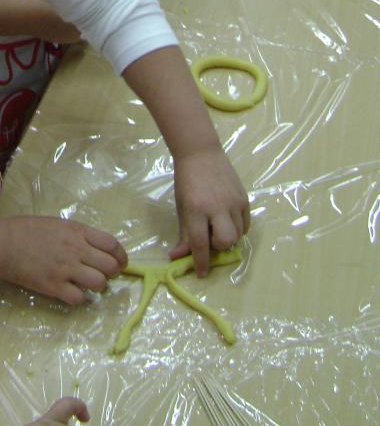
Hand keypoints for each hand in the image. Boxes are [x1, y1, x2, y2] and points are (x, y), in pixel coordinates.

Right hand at [0, 216, 126, 304]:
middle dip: (113, 273)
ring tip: (87, 284)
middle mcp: (76, 250)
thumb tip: (97, 248)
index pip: (113, 244)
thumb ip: (79, 235)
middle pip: (111, 267)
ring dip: (97, 286)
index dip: (121, 256)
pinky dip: (78, 297)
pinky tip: (71, 291)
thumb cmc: (29, 230)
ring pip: (99, 284)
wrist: (4, 244)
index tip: (120, 262)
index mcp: (78, 232)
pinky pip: (79, 298)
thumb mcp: (59, 224)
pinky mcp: (54, 286)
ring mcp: (66, 269)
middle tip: (104, 274)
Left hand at [170, 147, 249, 275]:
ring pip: (238, 234)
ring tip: (218, 227)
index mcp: (196, 209)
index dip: (200, 261)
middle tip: (211, 240)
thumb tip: (178, 256)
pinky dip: (238, 228)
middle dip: (220, 246)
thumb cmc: (186, 181)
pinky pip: (246, 224)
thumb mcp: (182, 207)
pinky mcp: (244, 198)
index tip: (201, 273)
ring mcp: (234, 202)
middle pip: (226, 240)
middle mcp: (218, 207)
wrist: (201, 153)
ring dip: (228, 237)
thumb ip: (184, 233)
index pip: (200, 242)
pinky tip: (228, 221)